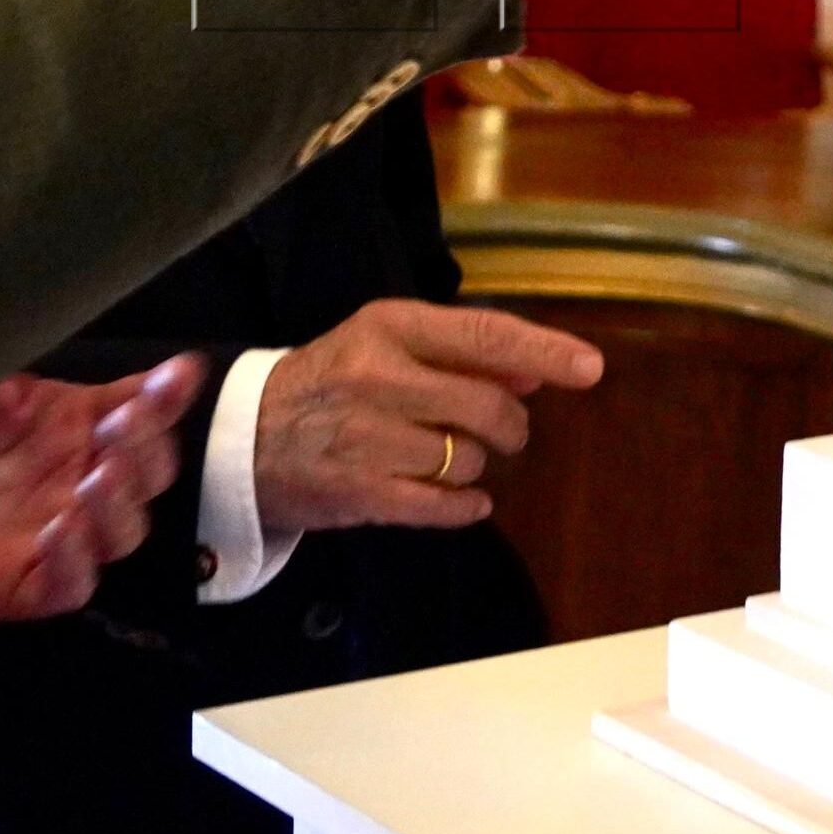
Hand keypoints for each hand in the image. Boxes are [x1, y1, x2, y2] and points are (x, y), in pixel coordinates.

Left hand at [0, 358, 204, 622]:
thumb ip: (41, 364)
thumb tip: (98, 314)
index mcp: (70, 427)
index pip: (143, 416)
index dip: (167, 399)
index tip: (176, 374)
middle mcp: (70, 482)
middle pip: (147, 479)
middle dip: (147, 452)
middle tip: (121, 427)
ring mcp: (46, 538)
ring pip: (120, 535)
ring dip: (119, 504)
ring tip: (97, 474)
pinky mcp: (12, 585)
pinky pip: (66, 585)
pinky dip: (75, 560)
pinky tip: (60, 525)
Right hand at [255, 299, 605, 535]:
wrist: (242, 439)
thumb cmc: (330, 384)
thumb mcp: (385, 346)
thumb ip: (461, 354)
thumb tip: (538, 369)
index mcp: (388, 327)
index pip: (484, 334)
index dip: (545, 350)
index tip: (590, 368)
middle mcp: (379, 377)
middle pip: (489, 406)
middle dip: (509, 426)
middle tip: (498, 431)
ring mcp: (368, 438)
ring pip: (471, 458)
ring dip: (475, 464)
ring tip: (442, 457)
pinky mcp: (362, 493)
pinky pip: (447, 505)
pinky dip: (466, 506)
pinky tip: (461, 499)